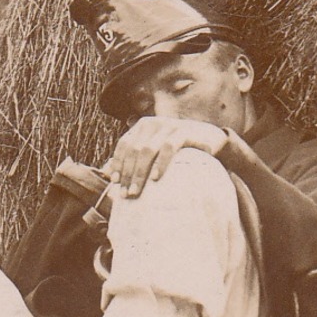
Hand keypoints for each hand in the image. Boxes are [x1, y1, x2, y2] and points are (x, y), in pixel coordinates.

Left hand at [107, 117, 228, 197]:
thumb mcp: (155, 151)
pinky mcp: (183, 132)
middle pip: (133, 150)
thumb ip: (135, 158)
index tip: (114, 182)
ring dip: (139, 172)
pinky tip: (155, 178)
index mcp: (142, 126)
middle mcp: (152, 123)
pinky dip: (160, 164)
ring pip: (147, 150)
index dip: (117, 163)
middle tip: (126, 194)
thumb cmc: (179, 150)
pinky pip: (168, 148)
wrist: (210, 139)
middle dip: (127, 173)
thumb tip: (106, 173)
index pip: (124, 145)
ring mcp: (168, 125)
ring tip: (136, 191)